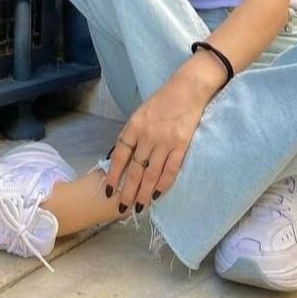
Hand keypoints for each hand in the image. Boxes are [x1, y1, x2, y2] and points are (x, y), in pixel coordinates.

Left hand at [105, 63, 215, 212]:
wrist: (188, 88)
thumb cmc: (163, 100)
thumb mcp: (141, 113)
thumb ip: (132, 134)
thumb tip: (121, 157)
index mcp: (134, 125)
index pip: (120, 155)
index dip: (113, 174)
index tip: (108, 190)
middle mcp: (147, 135)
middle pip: (134, 169)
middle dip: (127, 191)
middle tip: (122, 209)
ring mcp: (165, 141)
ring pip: (151, 173)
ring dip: (144, 193)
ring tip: (139, 207)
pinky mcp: (182, 145)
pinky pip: (171, 169)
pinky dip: (164, 184)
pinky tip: (157, 195)